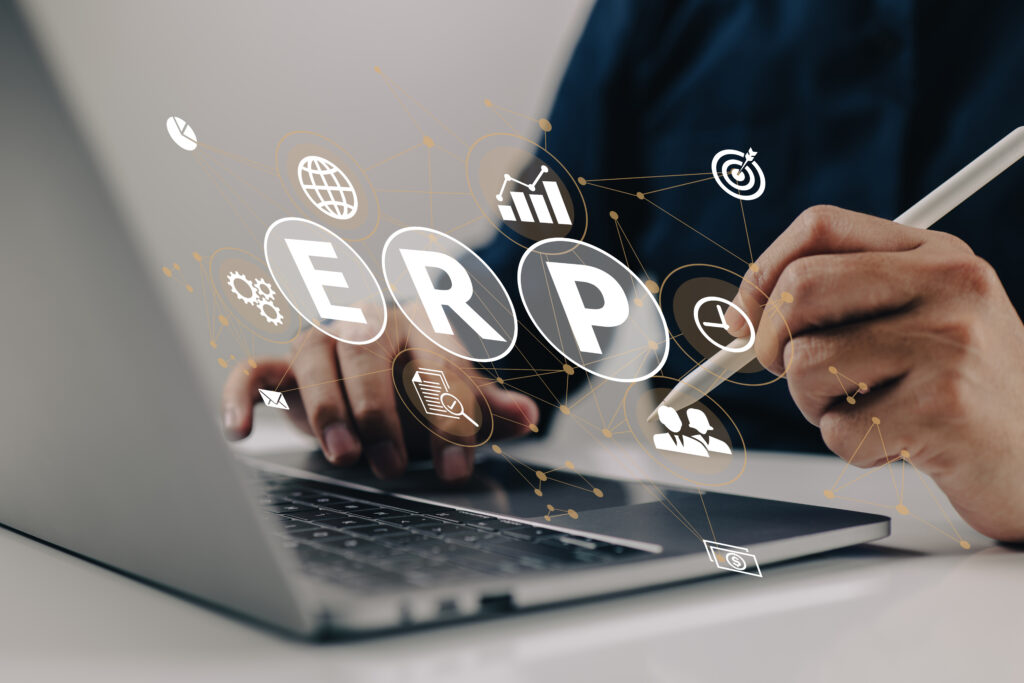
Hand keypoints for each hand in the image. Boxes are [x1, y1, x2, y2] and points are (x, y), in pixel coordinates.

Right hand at [221, 305, 538, 481]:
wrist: (390, 368)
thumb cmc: (426, 387)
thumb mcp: (463, 398)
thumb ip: (489, 407)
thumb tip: (530, 417)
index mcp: (422, 324)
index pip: (435, 364)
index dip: (448, 418)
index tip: (455, 470)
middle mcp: (368, 322)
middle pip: (369, 352)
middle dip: (381, 410)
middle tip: (393, 465)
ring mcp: (323, 339)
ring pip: (314, 358)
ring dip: (327, 407)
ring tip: (344, 454)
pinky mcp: (285, 364)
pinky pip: (254, 370)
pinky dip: (240, 395)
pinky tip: (239, 431)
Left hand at [729, 205, 1023, 541]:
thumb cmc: (960, 391)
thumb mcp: (920, 319)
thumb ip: (845, 298)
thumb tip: (742, 314)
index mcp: (936, 252)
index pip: (820, 226)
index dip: (762, 273)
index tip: (740, 320)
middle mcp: (950, 284)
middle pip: (802, 287)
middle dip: (771, 341)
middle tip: (789, 373)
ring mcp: (950, 342)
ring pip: (807, 364)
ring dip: (813, 404)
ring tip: (867, 410)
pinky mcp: (943, 407)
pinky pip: (837, 428)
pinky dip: (850, 448)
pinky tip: (899, 444)